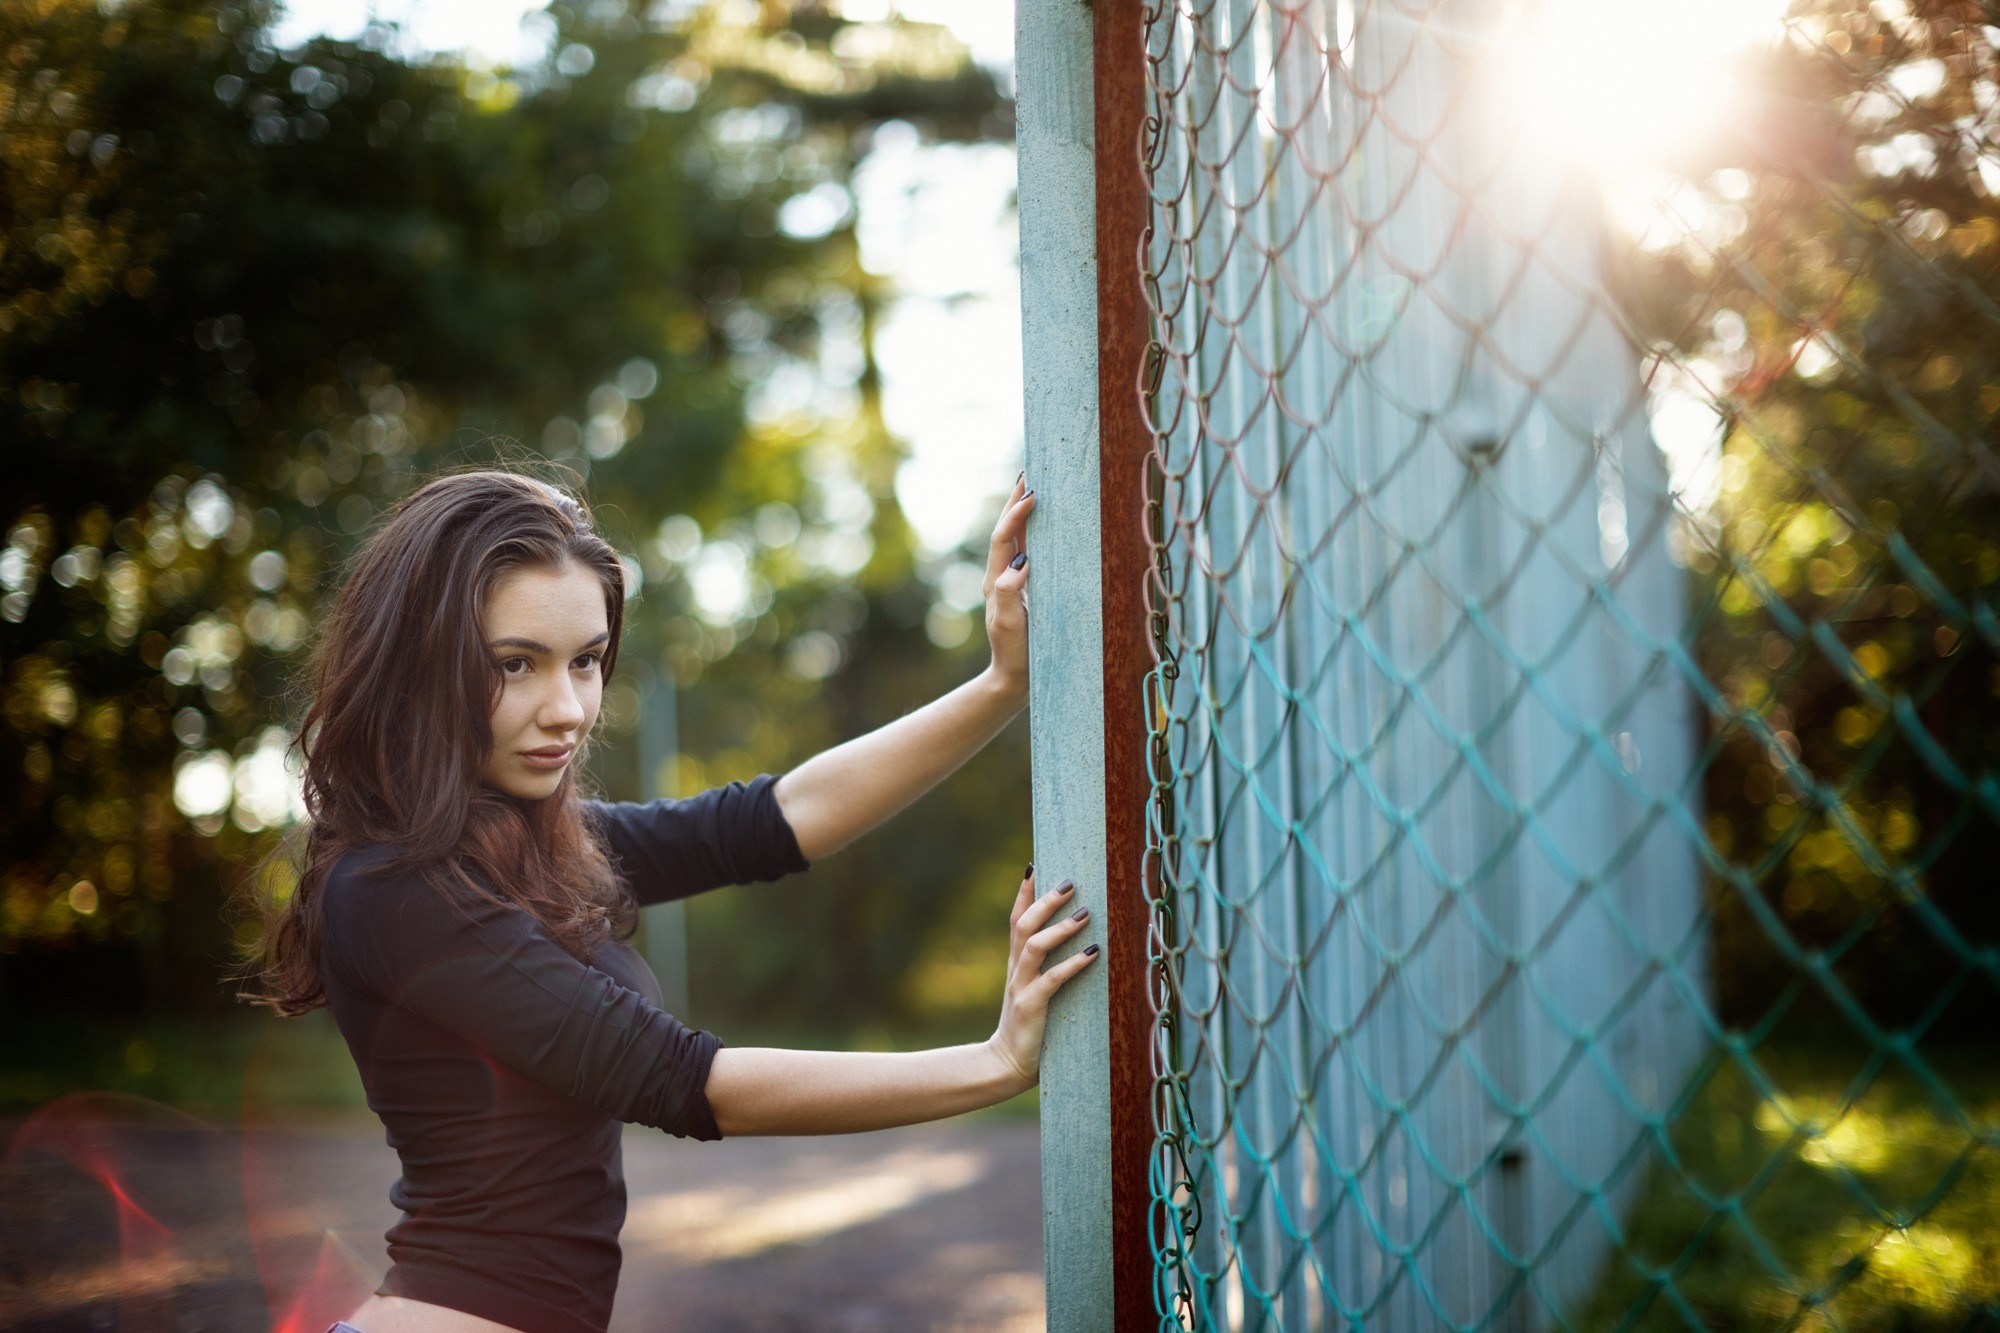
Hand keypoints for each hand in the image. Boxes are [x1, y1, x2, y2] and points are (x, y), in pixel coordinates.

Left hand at [982, 477, 1033, 700]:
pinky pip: (1030, 554)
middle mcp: (1002, 577)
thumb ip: (1009, 592)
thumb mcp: (1010, 625)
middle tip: (1029, 474)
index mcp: (997, 581)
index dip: (1016, 515)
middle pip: (1008, 532)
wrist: (1015, 679)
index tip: (1031, 494)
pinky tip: (1048, 527)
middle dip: (1016, 503)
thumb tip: (1021, 561)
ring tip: (1037, 489)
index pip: (1004, 539)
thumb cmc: (1014, 654)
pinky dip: (1036, 535)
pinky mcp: (1026, 591)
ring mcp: (1014, 583)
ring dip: (1026, 514)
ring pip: (1018, 540)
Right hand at [987, 867, 1096, 1090]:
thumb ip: (1046, 969)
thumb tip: (1080, 946)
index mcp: (1016, 963)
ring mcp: (1020, 987)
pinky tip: (1092, 955)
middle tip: (1070, 882)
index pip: (1016, 919)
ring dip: (1059, 928)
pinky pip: (1050, 981)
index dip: (1024, 892)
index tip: (1035, 865)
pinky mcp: (1030, 1007)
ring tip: (1085, 913)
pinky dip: (1071, 965)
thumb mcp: (1034, 991)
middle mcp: (1015, 970)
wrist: (1006, 1064)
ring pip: (1034, 946)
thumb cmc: (1030, 1026)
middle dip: (1044, 900)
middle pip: (1023, 924)